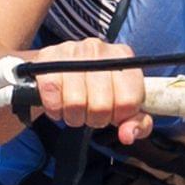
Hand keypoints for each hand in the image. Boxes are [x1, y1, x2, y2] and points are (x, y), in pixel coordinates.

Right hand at [24, 39, 154, 142]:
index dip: (119, 116)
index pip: (128, 100)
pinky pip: (53, 99)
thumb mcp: (121, 105)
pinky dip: (55, 110)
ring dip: (74, 117)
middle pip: (101, 105)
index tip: (113, 113)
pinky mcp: (48, 59)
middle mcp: (98, 49)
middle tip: (90, 112)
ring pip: (76, 103)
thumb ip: (136, 123)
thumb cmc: (95, 89)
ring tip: (75, 109)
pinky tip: (59, 104)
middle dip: (95, 118)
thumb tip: (128, 135)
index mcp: (123, 58)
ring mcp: (72, 51)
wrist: (57, 68)